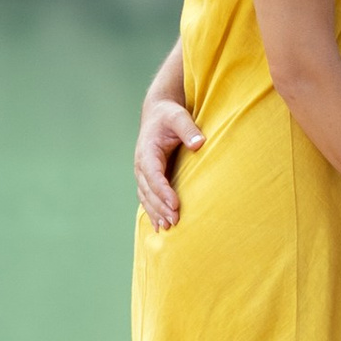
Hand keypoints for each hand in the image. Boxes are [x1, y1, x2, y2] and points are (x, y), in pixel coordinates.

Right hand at [135, 92, 201, 227]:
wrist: (157, 113)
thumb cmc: (169, 115)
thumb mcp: (178, 116)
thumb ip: (188, 129)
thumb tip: (199, 143)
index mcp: (147, 151)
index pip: (153, 174)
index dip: (163, 191)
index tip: (175, 204)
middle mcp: (141, 165)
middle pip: (148, 190)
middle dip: (160, 206)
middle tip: (175, 221)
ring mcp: (142, 173)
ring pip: (146, 197)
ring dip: (155, 212)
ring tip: (168, 227)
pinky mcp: (147, 178)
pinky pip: (147, 198)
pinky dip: (152, 211)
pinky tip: (159, 225)